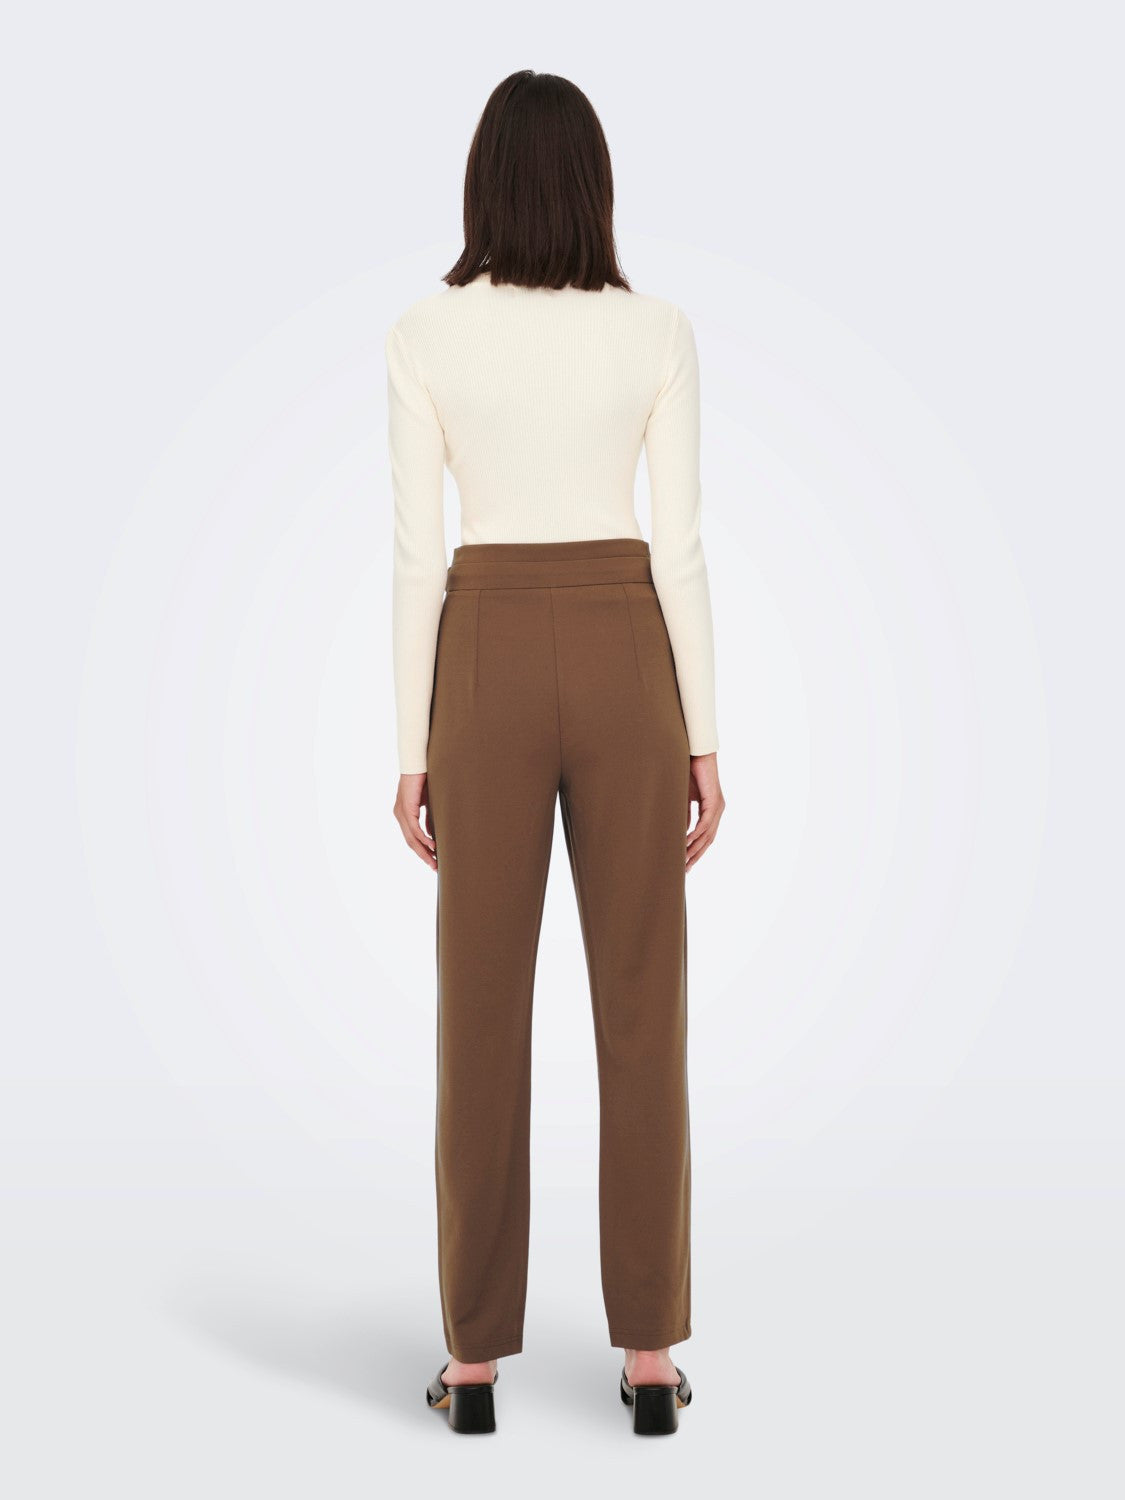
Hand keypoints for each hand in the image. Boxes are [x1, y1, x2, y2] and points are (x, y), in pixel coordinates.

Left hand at [394, 772, 436, 869]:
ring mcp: (401, 812)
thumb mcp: (428, 803)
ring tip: (434, 861)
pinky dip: (424, 839)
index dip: (422, 850)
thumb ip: (429, 819)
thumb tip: (432, 835)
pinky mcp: (406, 808)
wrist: (419, 762)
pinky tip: (432, 846)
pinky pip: (414, 829)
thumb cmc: (425, 779)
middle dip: (423, 855)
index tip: (432, 860)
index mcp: (403, 813)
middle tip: (435, 867)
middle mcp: (399, 814)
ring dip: (424, 851)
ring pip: (411, 838)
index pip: (411, 837)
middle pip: (410, 842)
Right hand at [686, 752, 724, 871]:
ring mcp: (718, 806)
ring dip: (695, 848)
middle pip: (708, 840)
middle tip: (685, 869)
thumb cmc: (688, 772)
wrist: (695, 753)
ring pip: (708, 834)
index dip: (696, 851)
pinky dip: (696, 834)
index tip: (686, 864)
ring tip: (683, 860)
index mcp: (712, 810)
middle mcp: (718, 810)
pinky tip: (687, 843)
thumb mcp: (684, 799)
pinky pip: (705, 823)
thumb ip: (684, 815)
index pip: (706, 836)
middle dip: (696, 855)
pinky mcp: (714, 801)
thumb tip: (682, 833)